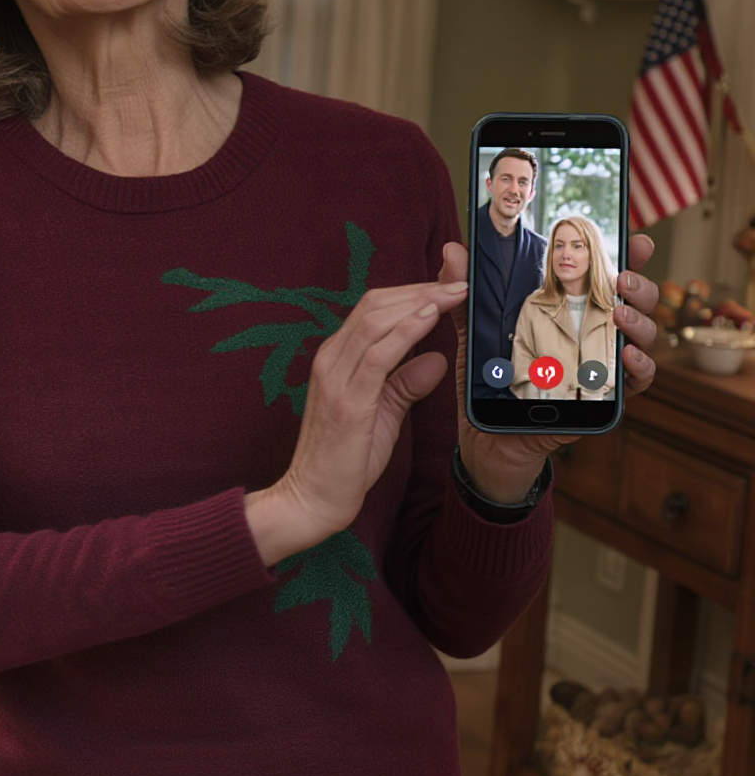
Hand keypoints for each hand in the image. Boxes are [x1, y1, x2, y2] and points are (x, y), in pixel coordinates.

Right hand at [245, 276, 462, 564]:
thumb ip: (406, 382)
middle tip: (462, 278)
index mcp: (338, 359)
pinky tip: (431, 317)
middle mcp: (332, 359)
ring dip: (420, 301)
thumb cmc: (345, 459)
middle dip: (422, 287)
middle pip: (377, 304)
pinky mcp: (347, 399)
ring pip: (377, 320)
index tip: (450, 280)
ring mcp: (335, 377)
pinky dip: (406, 330)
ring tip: (455, 292)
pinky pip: (378, 353)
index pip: (376, 309)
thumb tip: (436, 359)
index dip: (414, 289)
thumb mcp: (384, 412)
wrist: (313, 497)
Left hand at [453, 233, 660, 503]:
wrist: (488, 432)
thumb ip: (465, 292)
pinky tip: (627, 355)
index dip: (629, 255)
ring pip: (643, 335)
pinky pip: (639, 379)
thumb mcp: (473, 332)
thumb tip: (452, 249)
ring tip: (620, 314)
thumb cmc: (488, 377)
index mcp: (572, 308)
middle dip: (639, 286)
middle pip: (637, 300)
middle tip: (622, 280)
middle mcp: (595, 330)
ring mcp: (605, 362)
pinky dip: (640, 365)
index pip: (607, 274)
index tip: (635, 240)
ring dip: (640, 322)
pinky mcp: (606, 396)